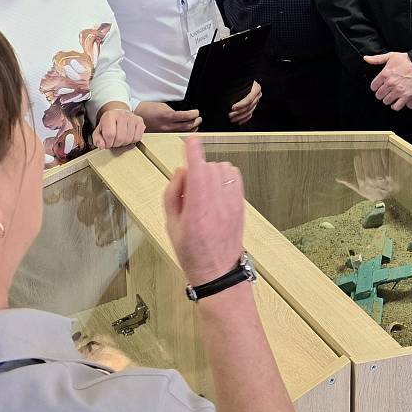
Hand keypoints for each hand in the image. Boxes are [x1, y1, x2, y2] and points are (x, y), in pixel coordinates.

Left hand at [93, 106, 144, 149]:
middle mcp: (122, 114)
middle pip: (120, 138)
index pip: (110, 134)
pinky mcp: (140, 121)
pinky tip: (128, 136)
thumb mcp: (99, 131)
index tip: (107, 143)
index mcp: (110, 115)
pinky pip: (137, 138)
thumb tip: (102, 146)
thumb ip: (97, 139)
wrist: (118, 114)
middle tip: (114, 141)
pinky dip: (132, 141)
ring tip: (120, 138)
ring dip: (124, 143)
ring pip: (129, 139)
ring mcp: (132, 117)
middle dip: (116, 144)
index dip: (108, 143)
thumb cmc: (108, 124)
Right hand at [135, 100, 201, 132]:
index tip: (197, 112)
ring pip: (183, 132)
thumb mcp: (163, 106)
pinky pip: (177, 135)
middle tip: (199, 118)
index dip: (194, 114)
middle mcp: (167, 126)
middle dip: (196, 122)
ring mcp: (165, 132)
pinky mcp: (163, 136)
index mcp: (167, 116)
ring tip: (195, 124)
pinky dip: (184, 132)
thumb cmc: (148, 109)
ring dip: (192, 128)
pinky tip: (187, 130)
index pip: (185, 116)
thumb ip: (174, 112)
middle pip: (187, 126)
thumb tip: (184, 115)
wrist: (136, 115)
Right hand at [163, 135, 245, 286]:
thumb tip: (180, 170)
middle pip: (209, 167)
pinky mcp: (241, 204)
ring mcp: (232, 203)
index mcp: (196, 210)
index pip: (197, 171)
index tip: (189, 140)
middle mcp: (217, 204)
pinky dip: (224, 175)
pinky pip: (234, 176)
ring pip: (222, 169)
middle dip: (197, 168)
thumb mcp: (171, 225)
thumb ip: (172, 194)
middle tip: (188, 185)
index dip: (193, 151)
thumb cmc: (191, 252)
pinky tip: (216, 188)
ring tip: (203, 189)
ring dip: (211, 171)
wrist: (218, 271)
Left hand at [229, 81, 261, 124]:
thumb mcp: (239, 82)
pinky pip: (250, 114)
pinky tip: (239, 122)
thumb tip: (228, 94)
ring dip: (240, 117)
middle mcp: (258, 95)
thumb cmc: (241, 80)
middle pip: (249, 106)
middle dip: (239, 112)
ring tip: (232, 119)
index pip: (249, 99)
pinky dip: (244, 119)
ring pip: (249, 112)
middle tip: (230, 115)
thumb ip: (236, 88)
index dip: (241, 104)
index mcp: (256, 88)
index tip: (232, 107)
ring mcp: (256, 101)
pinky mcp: (254, 106)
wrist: (245, 80)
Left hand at [363, 51, 411, 109]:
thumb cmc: (407, 59)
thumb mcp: (390, 56)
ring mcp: (398, 90)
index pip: (373, 86)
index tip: (379, 87)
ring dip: (388, 100)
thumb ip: (377, 59)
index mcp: (384, 74)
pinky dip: (395, 106)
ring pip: (386, 101)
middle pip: (379, 95)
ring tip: (391, 96)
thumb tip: (365, 58)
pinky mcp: (406, 96)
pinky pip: (396, 106)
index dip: (376, 87)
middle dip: (381, 94)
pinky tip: (396, 102)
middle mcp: (390, 83)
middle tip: (385, 92)